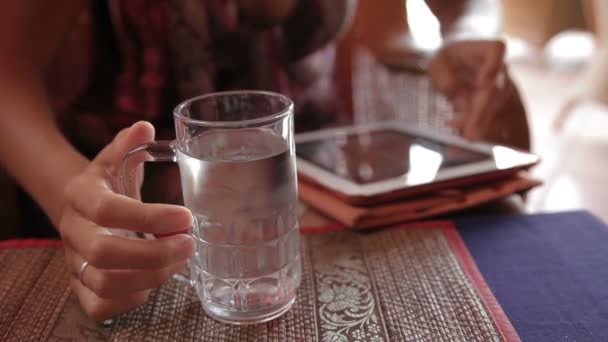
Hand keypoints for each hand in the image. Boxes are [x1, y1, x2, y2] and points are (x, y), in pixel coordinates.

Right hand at [58, 121, 194, 320]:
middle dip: (155, 254)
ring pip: (105, 284)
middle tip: (189, 244)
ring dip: (151, 276)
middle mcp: (73, 232)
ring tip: (180, 259)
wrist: (81, 209)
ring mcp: (74, 263)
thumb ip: (129, 145)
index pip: (107, 210)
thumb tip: (144, 127)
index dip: (150, 217)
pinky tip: (157, 278)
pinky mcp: (81, 287)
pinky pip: (101, 307)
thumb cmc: (108, 184)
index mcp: (80, 195)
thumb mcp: (115, 159)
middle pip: (104, 254)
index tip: (186, 217)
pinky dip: (134, 298)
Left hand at [428, 40, 529, 148]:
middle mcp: (498, 67)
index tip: (483, 84)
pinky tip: (462, 134)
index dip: (492, 66)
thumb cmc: (447, 60)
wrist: (455, 65)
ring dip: (479, 123)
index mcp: (485, 49)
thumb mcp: (437, 64)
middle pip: (494, 88)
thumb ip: (445, 79)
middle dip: (481, 112)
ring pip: (492, 106)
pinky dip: (473, 125)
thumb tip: (461, 102)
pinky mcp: (494, 102)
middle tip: (471, 133)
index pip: (495, 50)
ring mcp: (499, 86)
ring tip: (467, 137)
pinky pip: (486, 115)